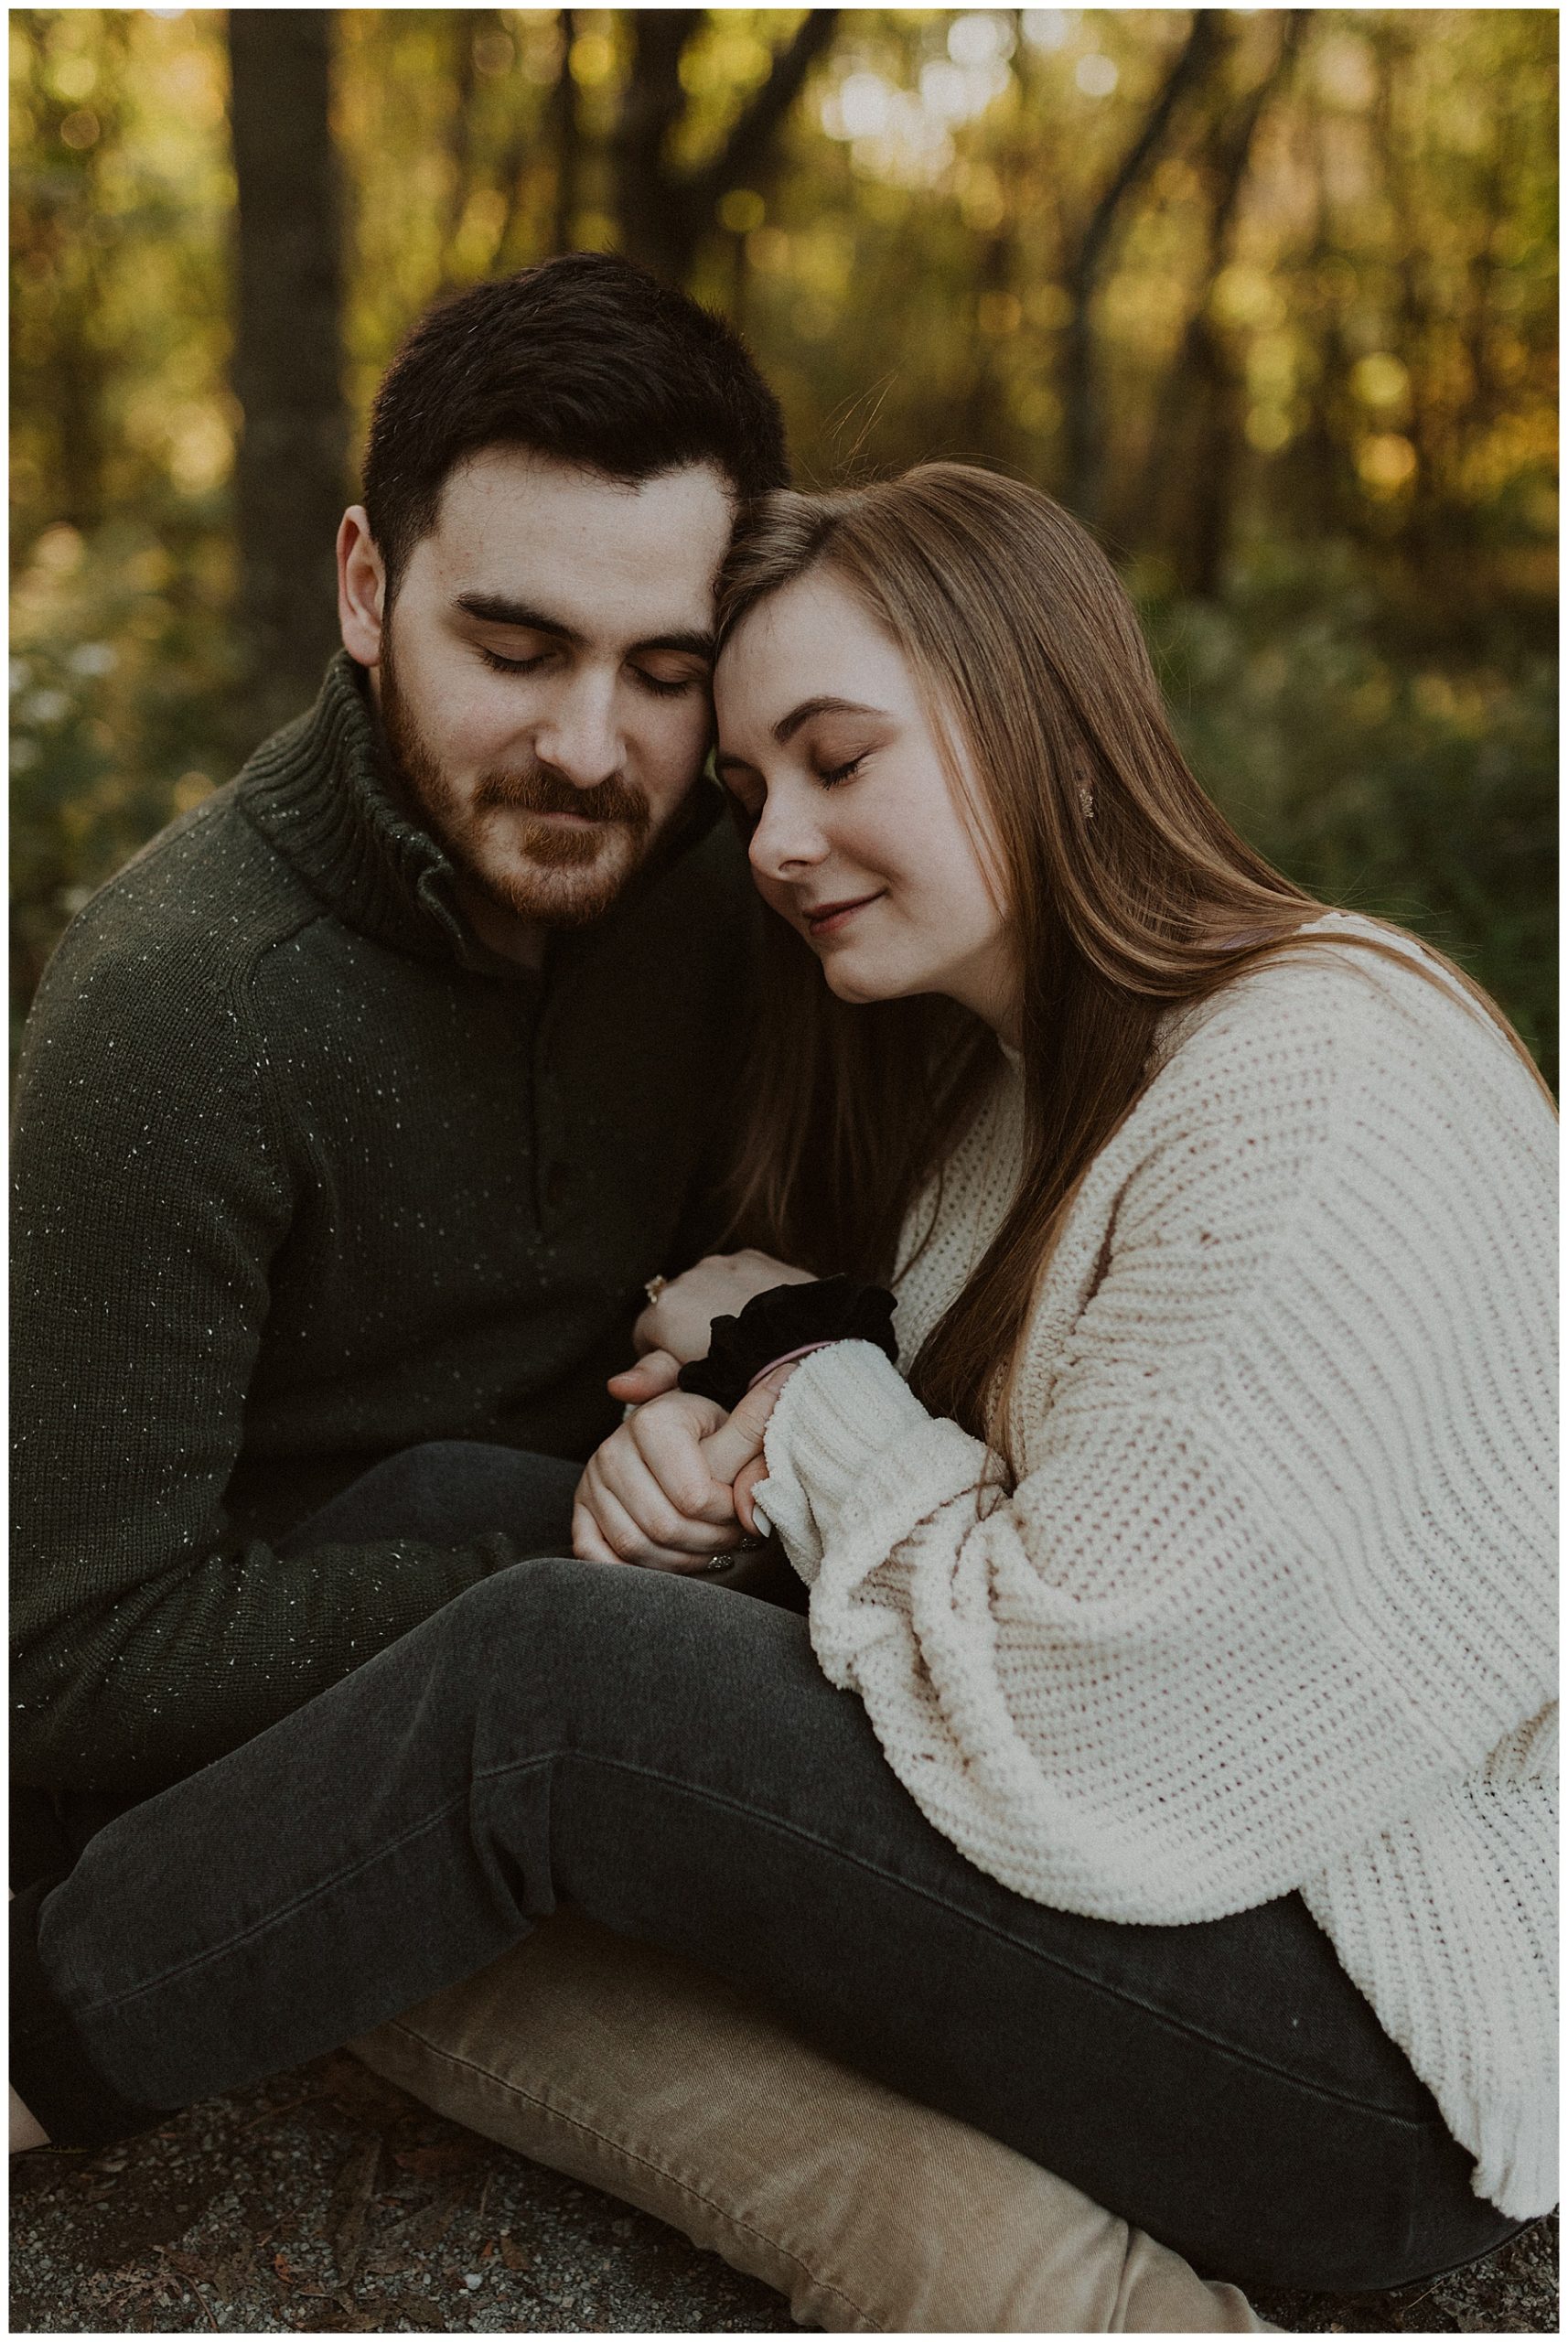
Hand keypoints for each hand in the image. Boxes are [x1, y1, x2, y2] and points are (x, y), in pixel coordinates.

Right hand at [572, 1375, 787, 1571]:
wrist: (672, 1440)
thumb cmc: (709, 1434)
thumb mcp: (734, 1424)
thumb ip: (756, 1422)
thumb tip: (785, 1379)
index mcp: (651, 1423)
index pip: (695, 1498)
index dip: (729, 1515)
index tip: (746, 1508)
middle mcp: (611, 1450)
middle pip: (665, 1527)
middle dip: (710, 1542)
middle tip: (734, 1536)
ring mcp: (591, 1482)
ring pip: (635, 1547)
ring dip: (681, 1561)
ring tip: (709, 1547)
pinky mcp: (581, 1509)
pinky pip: (596, 1555)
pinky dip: (631, 1569)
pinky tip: (667, 1561)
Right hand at [610, 1249, 812, 1405]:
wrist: (810, 1344)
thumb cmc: (748, 1375)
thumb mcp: (697, 1385)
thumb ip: (654, 1379)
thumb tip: (615, 1386)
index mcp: (665, 1312)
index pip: (645, 1334)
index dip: (664, 1359)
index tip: (690, 1374)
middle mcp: (686, 1278)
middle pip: (675, 1308)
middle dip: (689, 1329)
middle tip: (722, 1360)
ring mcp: (720, 1263)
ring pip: (706, 1288)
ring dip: (715, 1306)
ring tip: (746, 1339)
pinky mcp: (752, 1256)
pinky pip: (736, 1274)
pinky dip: (742, 1291)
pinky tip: (764, 1318)